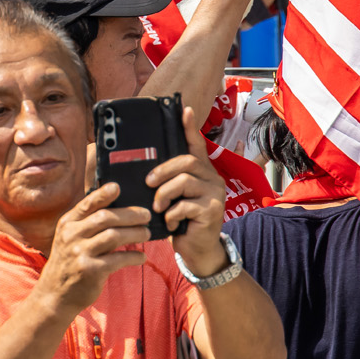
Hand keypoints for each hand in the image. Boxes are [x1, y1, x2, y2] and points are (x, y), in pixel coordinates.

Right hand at [35, 184, 150, 316]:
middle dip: (130, 214)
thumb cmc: (69, 262)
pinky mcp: (91, 270)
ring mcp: (80, 253)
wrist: (55, 294)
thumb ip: (86, 224)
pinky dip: (133, 256)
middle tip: (146, 215)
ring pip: (114, 236)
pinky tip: (141, 257)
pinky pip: (118, 259)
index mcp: (67, 224)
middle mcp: (72, 235)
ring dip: (135, 233)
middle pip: (106, 218)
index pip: (88, 204)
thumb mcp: (69, 239)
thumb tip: (117, 208)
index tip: (118, 187)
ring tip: (146, 233)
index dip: (103, 194)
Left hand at [151, 108, 229, 273]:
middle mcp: (212, 178)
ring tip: (158, 208)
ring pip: (183, 182)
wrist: (198, 250)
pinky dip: (171, 214)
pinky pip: (185, 204)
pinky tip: (170, 222)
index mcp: (201, 171)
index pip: (196, 145)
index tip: (184, 109)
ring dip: (163, 195)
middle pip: (185, 162)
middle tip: (148, 183)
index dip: (189, 127)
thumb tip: (145, 169)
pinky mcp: (212, 210)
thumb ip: (167, 181)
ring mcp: (215, 194)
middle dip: (162, 171)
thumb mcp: (173, 198)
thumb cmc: (182, 220)